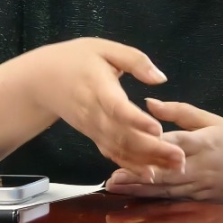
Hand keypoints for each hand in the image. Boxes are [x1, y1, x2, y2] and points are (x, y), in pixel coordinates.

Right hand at [37, 39, 184, 176]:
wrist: (42, 80)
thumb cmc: (75, 59)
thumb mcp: (104, 48)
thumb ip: (134, 61)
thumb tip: (161, 78)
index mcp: (98, 88)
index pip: (117, 108)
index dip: (136, 121)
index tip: (157, 129)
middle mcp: (95, 113)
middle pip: (123, 136)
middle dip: (152, 149)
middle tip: (180, 157)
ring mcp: (93, 128)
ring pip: (120, 150)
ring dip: (147, 161)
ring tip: (175, 167)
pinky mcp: (93, 136)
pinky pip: (113, 154)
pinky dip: (131, 165)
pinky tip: (151, 174)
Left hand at [104, 98, 222, 206]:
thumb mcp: (213, 120)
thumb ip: (180, 111)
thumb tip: (149, 102)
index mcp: (205, 141)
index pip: (175, 142)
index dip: (152, 143)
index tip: (128, 140)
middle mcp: (200, 166)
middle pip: (165, 170)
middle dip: (137, 173)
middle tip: (111, 175)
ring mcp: (198, 186)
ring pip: (164, 188)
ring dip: (138, 188)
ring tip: (114, 186)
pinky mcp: (197, 198)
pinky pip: (171, 198)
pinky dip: (150, 197)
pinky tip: (132, 196)